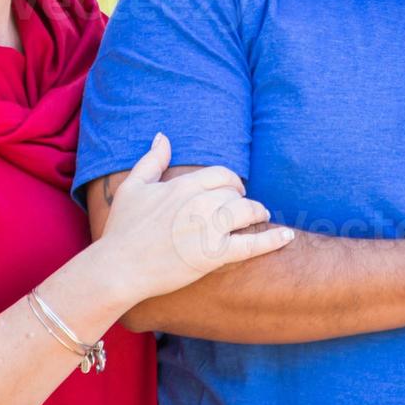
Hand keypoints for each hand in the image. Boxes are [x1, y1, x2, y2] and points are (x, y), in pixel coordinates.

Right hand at [96, 133, 295, 300]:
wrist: (118, 268)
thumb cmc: (122, 229)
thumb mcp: (133, 187)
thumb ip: (152, 160)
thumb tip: (163, 136)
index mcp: (183, 186)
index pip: (221, 175)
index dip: (230, 182)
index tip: (232, 190)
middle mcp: (200, 203)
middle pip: (235, 193)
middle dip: (241, 199)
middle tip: (243, 207)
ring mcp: (209, 229)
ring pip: (247, 213)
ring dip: (257, 214)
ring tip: (260, 217)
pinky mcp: (214, 256)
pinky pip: (252, 245)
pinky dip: (273, 240)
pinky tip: (287, 237)